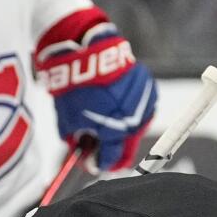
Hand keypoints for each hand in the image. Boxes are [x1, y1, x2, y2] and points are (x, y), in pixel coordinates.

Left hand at [35, 9, 157, 171]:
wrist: (89, 52)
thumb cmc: (76, 86)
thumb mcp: (67, 119)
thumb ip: (75, 140)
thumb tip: (80, 149)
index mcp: (115, 134)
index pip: (111, 161)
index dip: (99, 164)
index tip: (92, 161)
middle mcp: (134, 124)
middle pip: (127, 148)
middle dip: (112, 150)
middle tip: (99, 145)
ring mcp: (144, 106)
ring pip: (135, 128)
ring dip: (122, 129)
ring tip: (105, 117)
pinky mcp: (148, 90)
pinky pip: (141, 108)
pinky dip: (129, 109)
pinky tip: (115, 101)